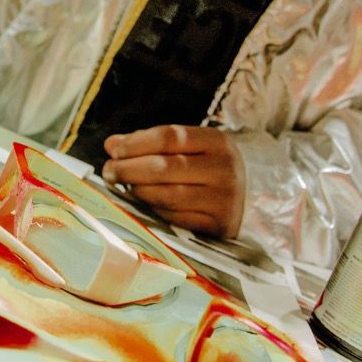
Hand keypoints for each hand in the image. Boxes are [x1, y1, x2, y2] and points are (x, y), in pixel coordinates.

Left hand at [102, 124, 244, 239]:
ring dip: (138, 190)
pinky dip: (154, 209)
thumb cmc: (210, 168)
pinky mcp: (218, 225)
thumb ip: (152, 143)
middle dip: (129, 169)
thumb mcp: (191, 148)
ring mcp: (223, 199)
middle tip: (109, 171)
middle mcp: (223, 169)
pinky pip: (175, 217)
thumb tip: (112, 145)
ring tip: (124, 185)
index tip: (113, 149)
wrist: (252, 198)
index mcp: (217, 142)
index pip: (169, 136)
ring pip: (167, 195)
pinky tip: (145, 203)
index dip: (135, 143)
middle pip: (164, 167)